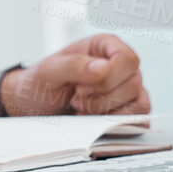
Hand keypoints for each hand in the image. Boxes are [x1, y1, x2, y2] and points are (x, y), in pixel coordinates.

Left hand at [0, 34, 149, 116]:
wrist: (34, 106)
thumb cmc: (41, 83)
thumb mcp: (48, 71)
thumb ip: (74, 65)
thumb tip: (102, 68)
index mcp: (105, 46)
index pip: (127, 59)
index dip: (108, 77)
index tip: (81, 87)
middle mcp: (120, 66)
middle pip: (134, 83)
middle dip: (101, 98)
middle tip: (76, 99)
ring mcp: (127, 89)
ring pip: (139, 104)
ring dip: (106, 112)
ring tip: (82, 109)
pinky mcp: (128, 110)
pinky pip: (139, 119)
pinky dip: (116, 124)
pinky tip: (94, 120)